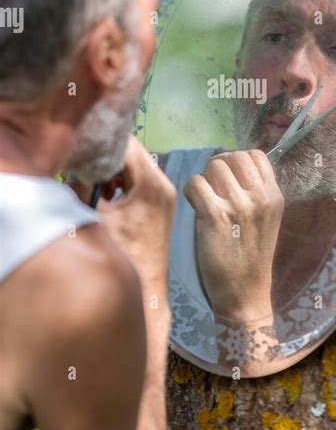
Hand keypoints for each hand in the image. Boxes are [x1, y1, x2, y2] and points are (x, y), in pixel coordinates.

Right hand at [69, 136, 175, 292]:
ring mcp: (165, 195)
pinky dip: (124, 182)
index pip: (127, 143)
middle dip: (108, 156)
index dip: (103, 142)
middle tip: (87, 164)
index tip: (85, 146)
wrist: (145, 287)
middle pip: (133, 153)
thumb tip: (76, 167)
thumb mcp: (95, 216)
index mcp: (151, 183)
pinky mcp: (162, 204)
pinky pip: (142, 180)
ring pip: (137, 166)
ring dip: (115, 170)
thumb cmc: (123, 255)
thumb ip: (83, 185)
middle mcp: (164, 185)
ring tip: (98, 185)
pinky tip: (109, 197)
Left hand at [183, 149, 283, 321]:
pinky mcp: (216, 217)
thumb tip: (230, 165)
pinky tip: (194, 207)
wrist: (244, 294)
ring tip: (204, 202)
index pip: (255, 155)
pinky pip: (196, 183)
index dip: (236, 161)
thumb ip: (255, 192)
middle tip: (212, 191)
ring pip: (213, 166)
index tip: (228, 179)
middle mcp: (261, 198)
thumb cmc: (250, 256)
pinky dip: (190, 191)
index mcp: (274, 196)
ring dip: (203, 181)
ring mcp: (240, 206)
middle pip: (232, 157)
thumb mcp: (266, 220)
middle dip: (217, 169)